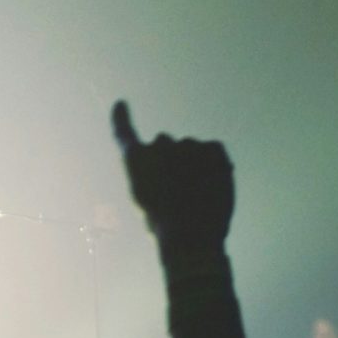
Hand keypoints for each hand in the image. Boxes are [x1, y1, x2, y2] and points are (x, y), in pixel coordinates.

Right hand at [111, 101, 234, 253]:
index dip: (122, 119)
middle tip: (180, 187)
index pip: (124, 133)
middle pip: (165, 144)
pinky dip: (217, 163)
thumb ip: (154, 182)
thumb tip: (170, 172)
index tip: (121, 104)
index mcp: (136, 160)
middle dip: (172, 159)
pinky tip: (214, 185)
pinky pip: (215, 150)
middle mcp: (159, 145)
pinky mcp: (213, 147)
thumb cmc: (165, 226)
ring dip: (195, 164)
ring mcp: (188, 144)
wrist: (192, 233)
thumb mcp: (148, 205)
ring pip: (192, 150)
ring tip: (199, 193)